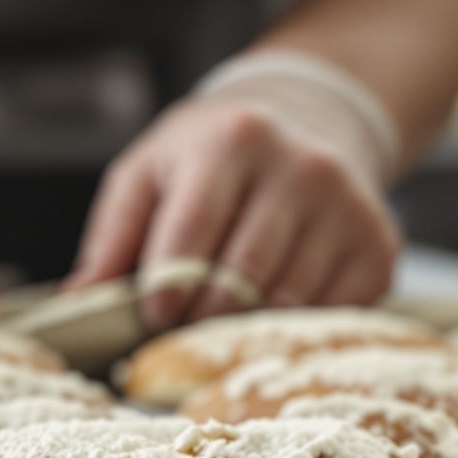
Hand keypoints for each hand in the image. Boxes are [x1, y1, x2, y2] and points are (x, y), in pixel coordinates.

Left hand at [67, 87, 401, 331]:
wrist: (307, 121)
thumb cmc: (211, 156)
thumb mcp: (151, 171)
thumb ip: (112, 237)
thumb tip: (78, 306)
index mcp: (233, 139)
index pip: (193, 232)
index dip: (165, 287)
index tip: (152, 318)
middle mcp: (301, 167)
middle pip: (242, 277)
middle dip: (201, 319)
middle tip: (180, 336)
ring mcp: (348, 208)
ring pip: (287, 303)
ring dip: (244, 331)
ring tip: (218, 329)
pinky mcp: (379, 246)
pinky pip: (332, 315)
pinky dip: (293, 330)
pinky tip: (269, 316)